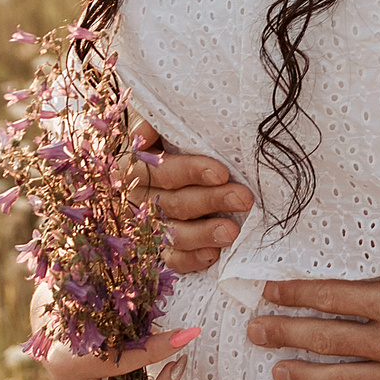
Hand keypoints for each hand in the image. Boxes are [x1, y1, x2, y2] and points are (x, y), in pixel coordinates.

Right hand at [122, 122, 253, 275]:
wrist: (169, 156)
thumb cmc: (173, 137)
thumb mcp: (165, 123)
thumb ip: (158, 121)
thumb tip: (148, 128)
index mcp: (136, 162)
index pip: (160, 168)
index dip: (190, 171)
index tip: (222, 172)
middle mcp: (135, 195)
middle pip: (170, 202)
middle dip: (210, 200)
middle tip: (243, 198)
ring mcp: (145, 225)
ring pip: (170, 233)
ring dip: (203, 233)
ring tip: (232, 231)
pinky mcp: (157, 248)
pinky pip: (170, 259)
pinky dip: (191, 259)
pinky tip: (213, 254)